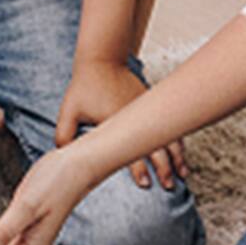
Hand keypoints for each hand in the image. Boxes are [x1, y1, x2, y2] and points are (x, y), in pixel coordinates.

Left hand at [55, 58, 187, 191]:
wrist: (102, 59)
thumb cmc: (85, 85)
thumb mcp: (69, 110)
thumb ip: (65, 134)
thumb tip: (62, 155)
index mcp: (116, 123)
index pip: (132, 152)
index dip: (140, 170)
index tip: (146, 184)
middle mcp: (134, 118)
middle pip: (156, 148)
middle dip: (164, 168)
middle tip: (168, 185)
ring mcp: (144, 110)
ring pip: (166, 136)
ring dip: (176, 155)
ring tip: (182, 173)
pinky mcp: (148, 103)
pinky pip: (166, 124)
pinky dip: (174, 137)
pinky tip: (179, 150)